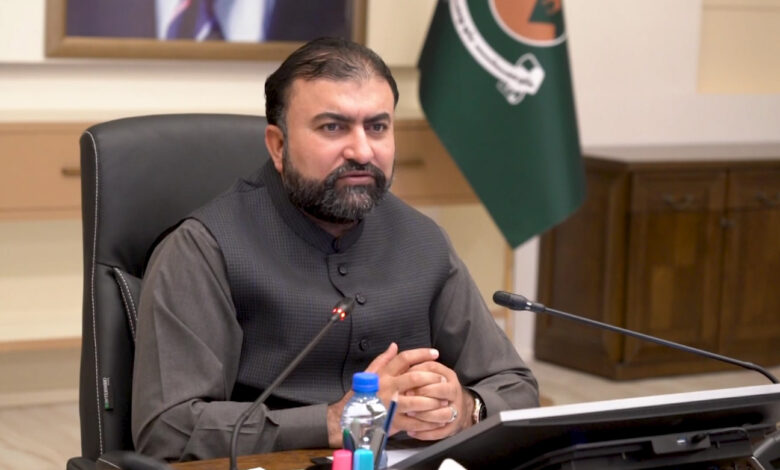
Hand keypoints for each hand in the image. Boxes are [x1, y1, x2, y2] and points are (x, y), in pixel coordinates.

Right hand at [326, 343, 445, 445]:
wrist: (347, 418)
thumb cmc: (360, 395)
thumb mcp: (368, 374)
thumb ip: (382, 360)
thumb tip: (394, 346)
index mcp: (383, 374)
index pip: (404, 359)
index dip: (421, 354)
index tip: (435, 354)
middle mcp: (387, 387)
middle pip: (414, 378)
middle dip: (431, 378)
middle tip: (442, 380)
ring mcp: (390, 405)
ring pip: (417, 401)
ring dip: (433, 401)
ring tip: (443, 401)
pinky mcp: (392, 421)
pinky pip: (414, 422)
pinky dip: (427, 422)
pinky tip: (436, 421)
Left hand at [403, 361, 474, 439]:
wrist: (459, 406)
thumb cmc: (438, 388)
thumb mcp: (431, 374)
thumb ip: (418, 370)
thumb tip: (401, 371)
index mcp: (448, 376)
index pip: (434, 370)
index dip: (418, 374)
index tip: (404, 378)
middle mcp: (454, 391)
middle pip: (441, 390)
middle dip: (423, 392)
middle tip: (406, 396)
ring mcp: (456, 410)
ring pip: (442, 413)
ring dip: (424, 414)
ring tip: (408, 414)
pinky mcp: (453, 426)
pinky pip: (440, 432)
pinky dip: (425, 433)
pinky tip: (412, 431)